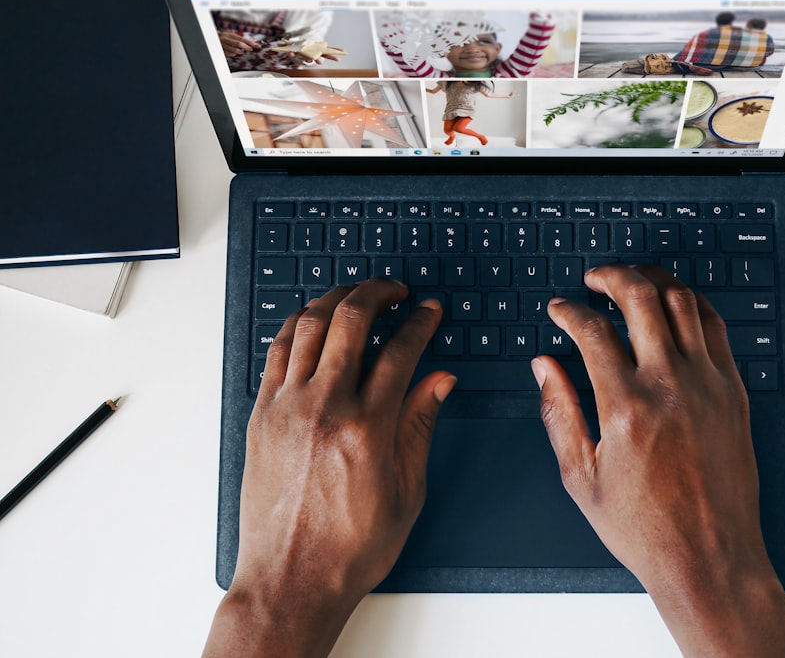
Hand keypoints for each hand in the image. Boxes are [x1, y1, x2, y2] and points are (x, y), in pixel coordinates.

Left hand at [203, 280, 454, 657]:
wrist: (290, 579)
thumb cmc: (348, 547)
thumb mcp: (406, 490)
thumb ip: (420, 425)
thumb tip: (439, 380)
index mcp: (367, 428)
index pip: (400, 351)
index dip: (420, 322)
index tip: (428, 312)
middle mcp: (324, 408)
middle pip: (350, 320)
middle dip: (378, 292)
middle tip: (394, 289)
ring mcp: (286, 407)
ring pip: (308, 325)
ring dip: (335, 298)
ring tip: (356, 294)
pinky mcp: (261, 415)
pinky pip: (277, 351)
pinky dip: (298, 326)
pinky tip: (313, 323)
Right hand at [218, 30, 259, 56]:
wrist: (211, 40)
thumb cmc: (224, 39)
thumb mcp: (231, 37)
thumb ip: (238, 40)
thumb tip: (250, 45)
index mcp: (230, 34)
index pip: (242, 38)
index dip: (250, 42)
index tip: (257, 46)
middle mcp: (226, 38)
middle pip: (238, 43)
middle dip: (246, 47)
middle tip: (251, 49)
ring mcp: (223, 44)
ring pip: (234, 50)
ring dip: (240, 51)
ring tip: (241, 51)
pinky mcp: (221, 50)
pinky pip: (230, 54)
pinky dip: (233, 54)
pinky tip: (233, 52)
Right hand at [534, 265, 784, 656]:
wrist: (709, 556)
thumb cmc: (646, 527)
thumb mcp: (581, 476)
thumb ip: (558, 412)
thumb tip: (545, 367)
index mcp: (625, 407)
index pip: (591, 330)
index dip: (568, 311)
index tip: (559, 310)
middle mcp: (670, 386)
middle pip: (639, 297)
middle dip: (610, 276)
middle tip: (594, 279)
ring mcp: (708, 385)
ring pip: (682, 302)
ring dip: (653, 280)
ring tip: (633, 280)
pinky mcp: (733, 392)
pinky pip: (715, 328)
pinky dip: (691, 305)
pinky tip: (675, 307)